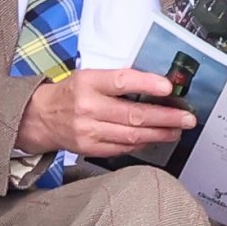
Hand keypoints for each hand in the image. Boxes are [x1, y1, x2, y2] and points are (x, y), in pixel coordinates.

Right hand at [16, 68, 195, 158]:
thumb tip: (157, 86)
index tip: (168, 88)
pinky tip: (155, 139)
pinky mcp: (90, 148)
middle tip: (187, 118)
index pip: (122, 81)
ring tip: (177, 130)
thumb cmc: (71, 93)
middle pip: (133, 114)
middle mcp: (88, 107)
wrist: (39, 117)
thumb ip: (118, 81)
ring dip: (159, 134)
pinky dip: (142, 143)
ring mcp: (88, 131)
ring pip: (131, 135)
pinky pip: (123, 147)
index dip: (147, 84)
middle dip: (166, 117)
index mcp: (88, 82)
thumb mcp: (89, 77)